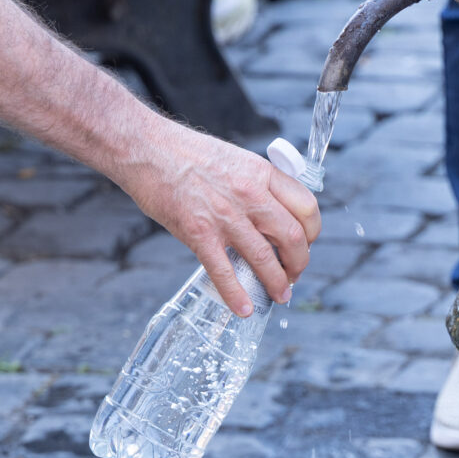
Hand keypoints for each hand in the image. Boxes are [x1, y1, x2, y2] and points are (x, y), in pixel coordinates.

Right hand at [121, 119, 321, 315]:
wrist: (146, 148)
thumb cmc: (185, 153)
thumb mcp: (235, 159)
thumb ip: (256, 184)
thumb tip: (270, 211)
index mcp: (261, 174)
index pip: (307, 207)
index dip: (313, 232)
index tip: (306, 243)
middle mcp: (250, 194)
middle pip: (294, 237)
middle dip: (300, 263)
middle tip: (294, 274)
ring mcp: (225, 216)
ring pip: (265, 258)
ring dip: (277, 283)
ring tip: (279, 295)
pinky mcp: (199, 233)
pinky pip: (224, 272)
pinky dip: (237, 295)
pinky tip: (244, 308)